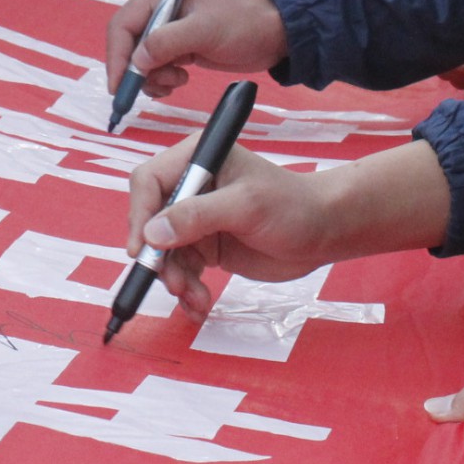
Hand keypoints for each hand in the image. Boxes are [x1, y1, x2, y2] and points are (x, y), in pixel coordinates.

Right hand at [105, 0, 288, 99]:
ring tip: (178, 81)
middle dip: (135, 70)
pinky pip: (155, 66)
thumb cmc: (243, 23)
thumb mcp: (205, 30)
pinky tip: (181, 80)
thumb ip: (167, 42)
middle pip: (128, 43)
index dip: (117, 56)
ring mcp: (168, 27)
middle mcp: (159, 7)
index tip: (120, 86)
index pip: (123, 25)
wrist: (275, 33)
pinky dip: (161, 79)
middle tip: (150, 91)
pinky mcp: (178, 46)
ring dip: (152, 77)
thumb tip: (137, 60)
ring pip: (140, 59)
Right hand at [126, 139, 451, 317]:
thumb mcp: (246, 206)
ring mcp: (196, 218)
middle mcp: (191, 186)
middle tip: (176, 284)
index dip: (139, 215)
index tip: (141, 250)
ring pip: (164, 252)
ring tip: (197, 298)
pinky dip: (187, 289)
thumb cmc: (292, 206)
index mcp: (197, 159)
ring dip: (175, 279)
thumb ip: (198, 216)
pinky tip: (201, 304)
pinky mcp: (205, 245)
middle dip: (160, 257)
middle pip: (151, 221)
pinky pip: (182, 269)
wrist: (324, 233)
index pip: (149, 182)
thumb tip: (153, 233)